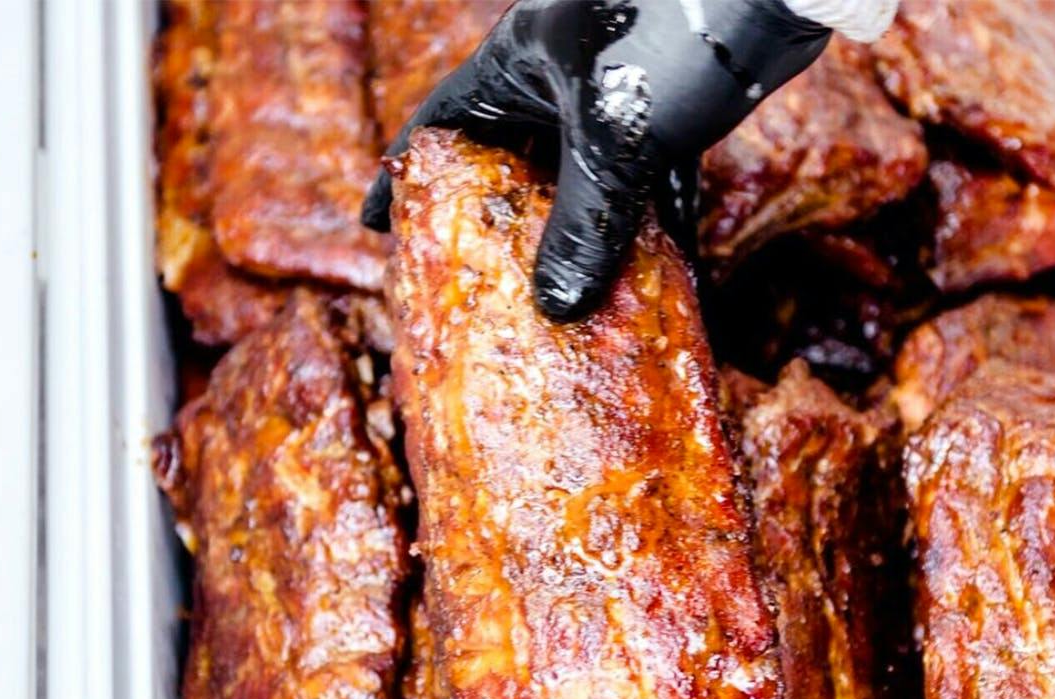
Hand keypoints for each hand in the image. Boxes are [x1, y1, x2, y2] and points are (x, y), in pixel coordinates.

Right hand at [361, 0, 831, 320]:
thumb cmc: (675, 34)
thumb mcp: (613, 138)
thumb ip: (584, 225)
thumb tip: (557, 308)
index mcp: (520, 61)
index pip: (441, 121)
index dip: (407, 173)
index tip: (378, 225)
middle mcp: (561, 76)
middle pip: (512, 161)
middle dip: (500, 223)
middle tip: (481, 286)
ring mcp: (617, 95)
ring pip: (581, 180)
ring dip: (578, 237)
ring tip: (560, 300)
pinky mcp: (671, 111)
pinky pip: (646, 184)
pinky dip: (649, 229)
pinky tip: (656, 281)